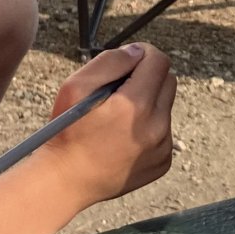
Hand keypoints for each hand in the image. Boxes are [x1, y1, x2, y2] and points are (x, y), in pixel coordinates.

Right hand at [38, 43, 176, 210]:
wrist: (66, 181)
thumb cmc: (66, 131)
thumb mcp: (75, 86)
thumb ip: (110, 61)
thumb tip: (138, 52)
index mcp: (136, 105)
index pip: (159, 61)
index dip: (142, 55)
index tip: (127, 62)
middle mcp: (157, 126)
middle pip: (168, 81)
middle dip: (147, 77)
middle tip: (119, 89)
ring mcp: (163, 146)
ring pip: (166, 107)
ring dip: (148, 103)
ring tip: (117, 118)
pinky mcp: (163, 161)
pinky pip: (165, 132)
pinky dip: (149, 128)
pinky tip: (123, 137)